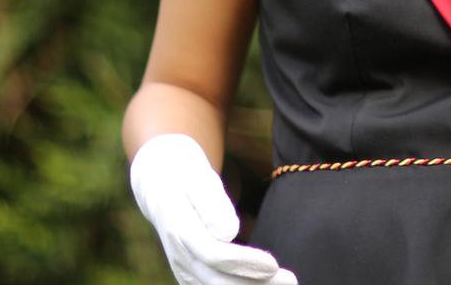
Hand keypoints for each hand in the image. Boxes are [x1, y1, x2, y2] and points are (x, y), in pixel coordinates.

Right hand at [130, 134, 296, 284]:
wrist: (159, 183)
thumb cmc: (187, 175)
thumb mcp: (198, 178)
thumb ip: (213, 205)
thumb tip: (229, 234)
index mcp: (180, 229)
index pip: (213, 255)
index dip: (244, 263)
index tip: (273, 265)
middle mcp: (179, 255)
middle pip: (216, 281)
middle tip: (291, 281)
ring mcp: (183, 267)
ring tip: (284, 284)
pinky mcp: (190, 273)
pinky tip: (265, 284)